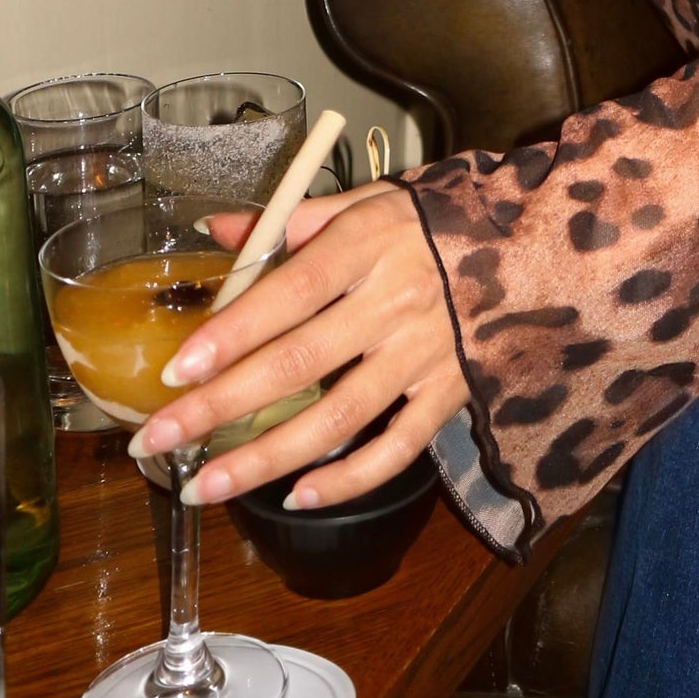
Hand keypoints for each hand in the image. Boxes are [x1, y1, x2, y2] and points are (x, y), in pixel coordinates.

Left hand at [126, 186, 467, 511]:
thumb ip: (296, 220)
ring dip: (264, 459)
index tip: (175, 371)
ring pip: (336, 418)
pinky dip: (348, 479)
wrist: (542, 248)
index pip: (291, 291)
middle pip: (298, 364)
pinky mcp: (451, 394)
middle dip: (219, 408)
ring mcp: (426, 354)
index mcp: (371, 243)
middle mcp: (396, 301)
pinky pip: (396, 448)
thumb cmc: (441, 221)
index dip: (231, 332)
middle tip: (156, 441)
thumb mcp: (374, 201)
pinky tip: (299, 496)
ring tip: (205, 487)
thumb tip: (219, 230)